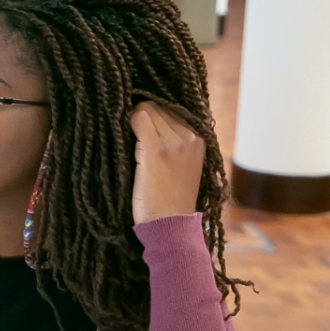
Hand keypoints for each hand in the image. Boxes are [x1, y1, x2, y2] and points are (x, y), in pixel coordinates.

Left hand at [129, 101, 205, 224]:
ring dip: (135, 126)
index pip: (170, 107)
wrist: (171, 224)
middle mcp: (190, 135)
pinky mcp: (156, 150)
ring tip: (140, 152)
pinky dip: (128, 126)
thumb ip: (176, 138)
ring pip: (145, 110)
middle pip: (156, 106)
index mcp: (200, 136)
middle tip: (140, 145)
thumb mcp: (184, 162)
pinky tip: (130, 147)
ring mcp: (175, 141)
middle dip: (143, 120)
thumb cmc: (171, 196)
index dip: (152, 116)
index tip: (146, 134)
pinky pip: (137, 120)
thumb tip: (151, 112)